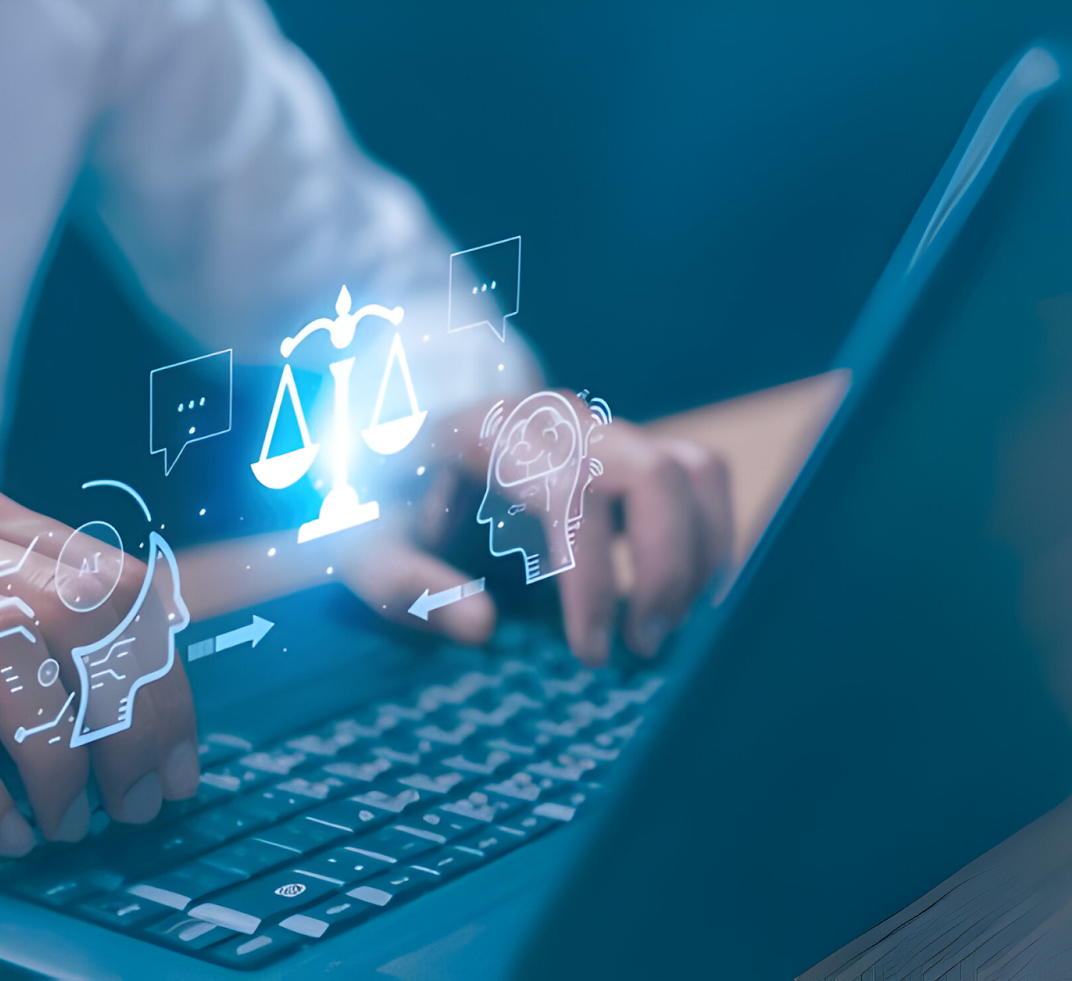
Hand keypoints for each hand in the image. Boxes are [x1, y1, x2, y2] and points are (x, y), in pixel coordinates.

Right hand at [0, 472, 198, 854]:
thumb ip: (14, 612)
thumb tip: (134, 690)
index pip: (111, 578)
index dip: (164, 672)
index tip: (179, 755)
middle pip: (79, 610)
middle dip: (131, 716)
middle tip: (137, 798)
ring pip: (7, 653)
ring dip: (58, 751)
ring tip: (66, 820)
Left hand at [338, 390, 732, 664]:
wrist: (396, 438)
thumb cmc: (382, 496)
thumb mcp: (362, 541)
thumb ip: (403, 583)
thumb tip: (480, 627)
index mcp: (493, 432)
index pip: (573, 494)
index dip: (593, 577)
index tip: (589, 653)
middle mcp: (561, 418)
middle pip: (655, 475)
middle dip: (665, 568)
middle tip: (641, 648)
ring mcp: (602, 427)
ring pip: (694, 471)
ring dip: (699, 555)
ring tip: (666, 628)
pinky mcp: (627, 446)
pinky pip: (699, 477)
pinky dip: (709, 536)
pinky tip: (684, 601)